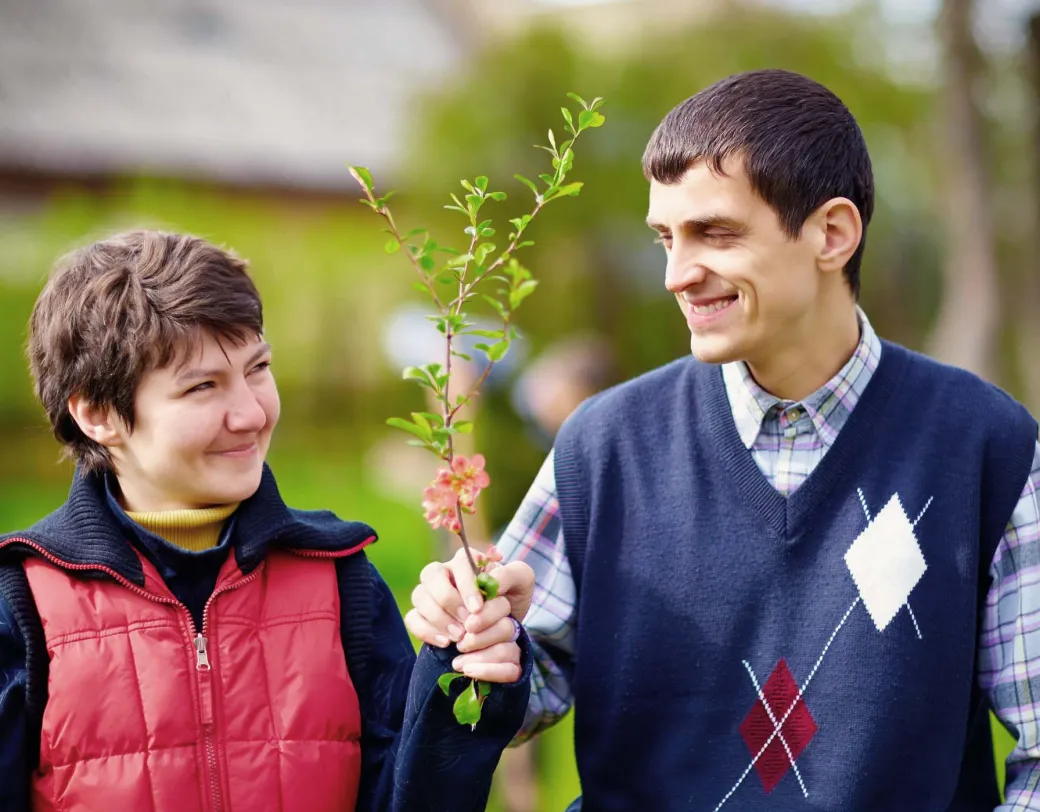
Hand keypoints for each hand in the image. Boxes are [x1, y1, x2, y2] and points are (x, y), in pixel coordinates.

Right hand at [405, 545, 533, 661]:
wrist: (505, 623)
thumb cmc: (512, 597)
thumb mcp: (522, 582)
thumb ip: (511, 574)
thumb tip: (490, 582)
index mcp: (467, 560)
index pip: (459, 563)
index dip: (466, 586)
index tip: (477, 608)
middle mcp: (444, 572)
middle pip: (431, 575)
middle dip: (449, 602)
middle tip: (466, 625)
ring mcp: (429, 593)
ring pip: (420, 596)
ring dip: (438, 618)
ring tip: (459, 637)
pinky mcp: (421, 615)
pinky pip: (412, 618)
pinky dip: (425, 631)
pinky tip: (444, 643)